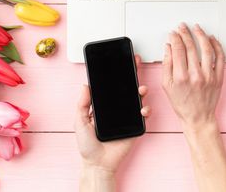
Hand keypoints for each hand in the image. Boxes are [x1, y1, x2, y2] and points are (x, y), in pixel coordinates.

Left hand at [75, 55, 150, 174]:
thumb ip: (82, 103)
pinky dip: (145, 109)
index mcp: (104, 105)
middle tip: (135, 63)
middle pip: (127, 88)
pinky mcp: (136, 126)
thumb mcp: (79, 121)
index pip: (112, 86)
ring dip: (141, 90)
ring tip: (141, 89)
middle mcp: (117, 108)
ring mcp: (128, 116)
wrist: (98, 163)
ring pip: (137, 98)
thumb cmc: (88, 145)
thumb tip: (85, 85)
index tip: (120, 61)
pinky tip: (143, 108)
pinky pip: (144, 115)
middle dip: (133, 74)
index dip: (117, 73)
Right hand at [162, 23, 224, 131]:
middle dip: (185, 33)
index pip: (178, 50)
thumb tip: (168, 48)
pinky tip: (212, 39)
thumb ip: (167, 65)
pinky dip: (217, 46)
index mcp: (181, 77)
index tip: (173, 33)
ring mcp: (209, 76)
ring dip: (201, 35)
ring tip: (197, 29)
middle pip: (191, 47)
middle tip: (183, 27)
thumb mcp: (167, 86)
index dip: (175, 38)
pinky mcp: (219, 77)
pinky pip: (220, 58)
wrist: (198, 117)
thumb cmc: (182, 104)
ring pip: (206, 49)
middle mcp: (196, 75)